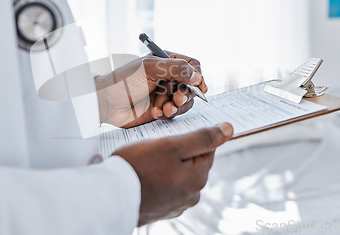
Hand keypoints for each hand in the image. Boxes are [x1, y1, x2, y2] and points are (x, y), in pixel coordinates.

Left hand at [95, 52, 207, 127]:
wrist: (106, 103)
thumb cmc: (123, 81)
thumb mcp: (150, 68)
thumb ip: (176, 69)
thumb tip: (197, 76)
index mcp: (166, 62)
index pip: (192, 66)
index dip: (197, 75)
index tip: (197, 85)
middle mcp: (168, 77)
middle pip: (192, 86)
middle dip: (186, 94)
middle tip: (176, 99)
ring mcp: (165, 94)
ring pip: (186, 102)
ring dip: (176, 106)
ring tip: (163, 109)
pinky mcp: (161, 109)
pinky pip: (175, 113)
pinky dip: (167, 113)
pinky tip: (154, 112)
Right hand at [113, 122, 233, 225]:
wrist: (110, 197)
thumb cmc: (139, 167)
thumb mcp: (173, 145)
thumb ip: (202, 138)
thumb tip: (228, 129)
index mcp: (198, 177)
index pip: (207, 149)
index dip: (191, 137)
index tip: (173, 134)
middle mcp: (192, 195)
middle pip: (193, 163)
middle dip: (179, 152)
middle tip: (156, 147)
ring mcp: (176, 205)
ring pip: (179, 175)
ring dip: (168, 166)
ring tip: (146, 161)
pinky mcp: (160, 210)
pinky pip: (166, 188)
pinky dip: (158, 180)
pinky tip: (144, 175)